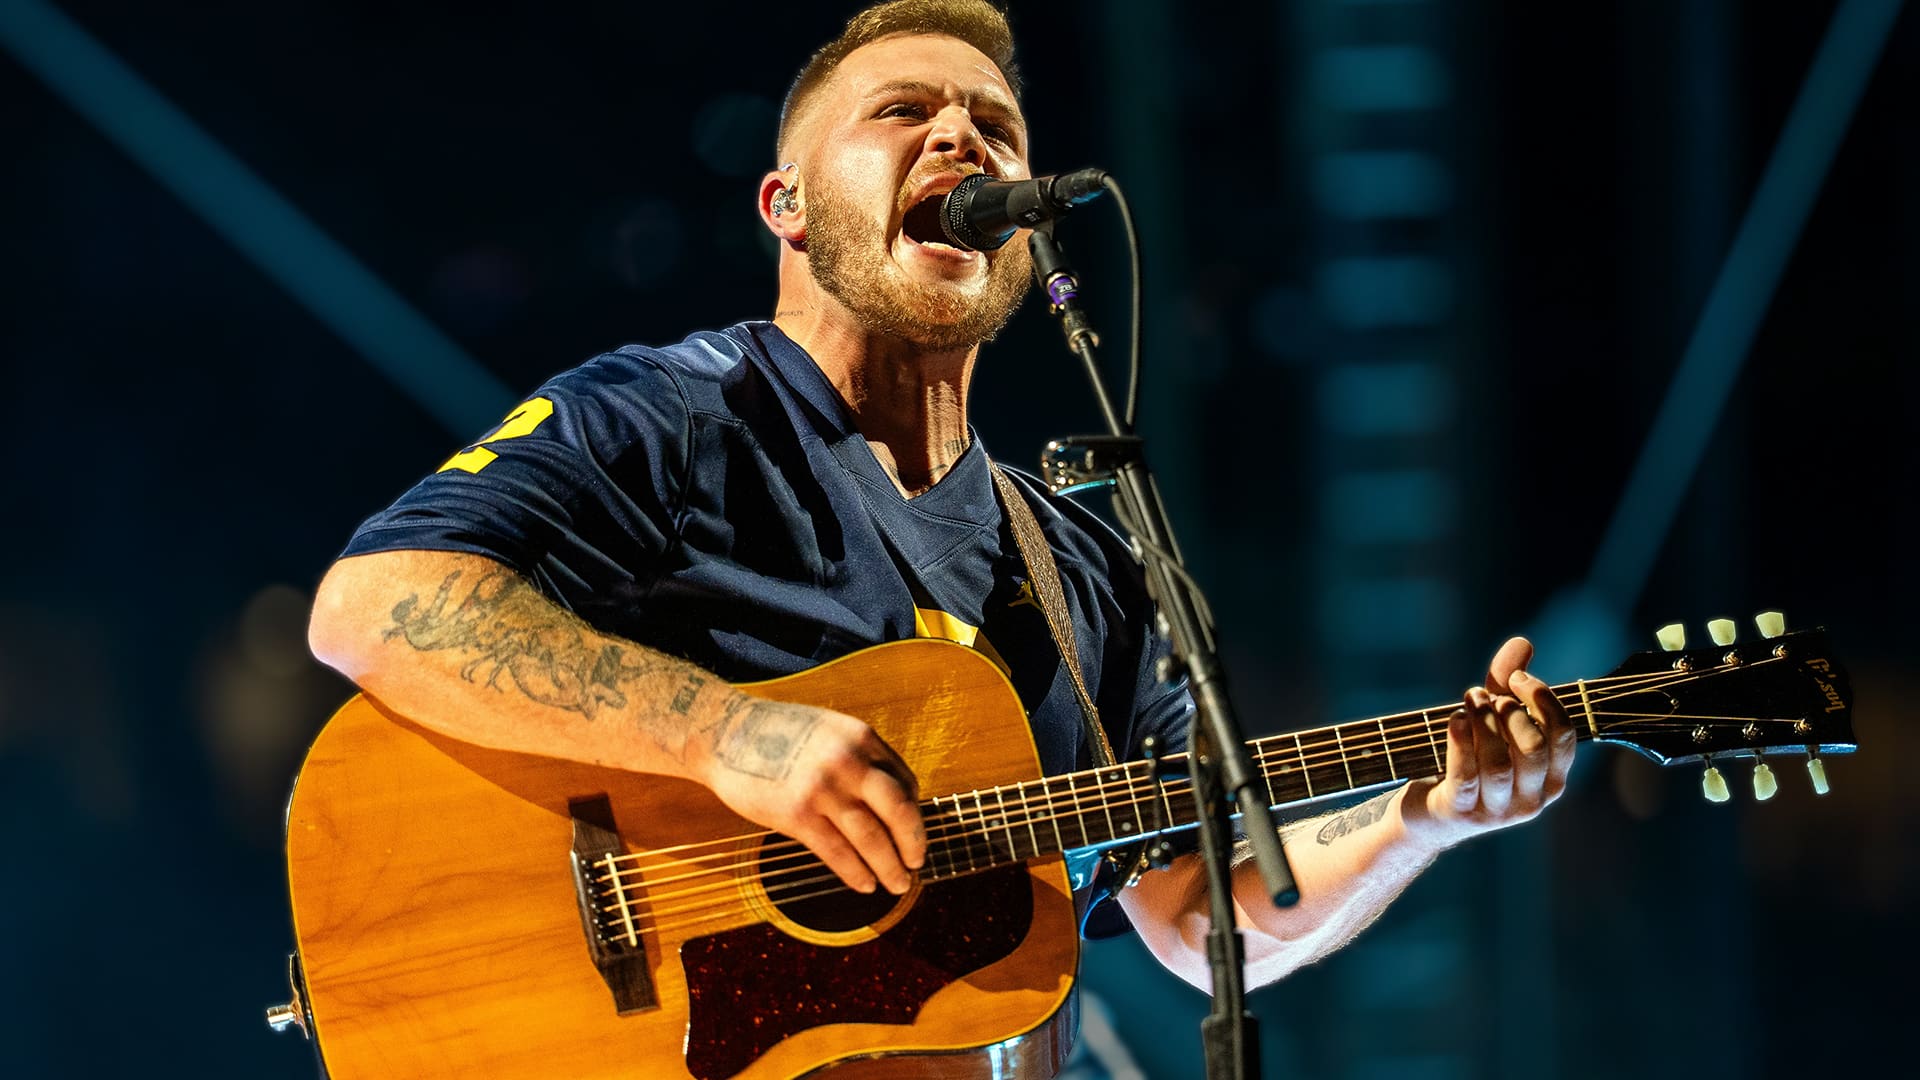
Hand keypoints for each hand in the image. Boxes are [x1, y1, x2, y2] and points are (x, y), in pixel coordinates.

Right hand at [692, 693, 925, 894]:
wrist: (725, 733)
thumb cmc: (776, 733)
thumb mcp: (829, 731)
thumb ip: (858, 757)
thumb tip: (888, 799)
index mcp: (861, 737)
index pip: (906, 781)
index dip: (915, 811)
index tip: (914, 830)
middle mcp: (849, 761)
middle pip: (900, 810)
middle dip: (914, 842)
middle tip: (917, 862)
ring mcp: (823, 789)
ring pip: (872, 838)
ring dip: (890, 866)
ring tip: (898, 883)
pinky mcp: (797, 814)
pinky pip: (837, 852)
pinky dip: (855, 873)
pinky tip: (864, 884)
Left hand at [1402, 636, 1575, 850]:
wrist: (1430, 812)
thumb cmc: (1471, 759)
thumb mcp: (1491, 720)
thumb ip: (1506, 683)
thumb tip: (1522, 641)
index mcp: (1551, 778)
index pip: (1564, 736)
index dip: (1544, 701)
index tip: (1518, 678)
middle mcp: (1532, 800)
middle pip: (1534, 749)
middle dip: (1511, 712)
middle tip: (1484, 694)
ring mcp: (1498, 812)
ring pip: (1499, 764)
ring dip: (1483, 723)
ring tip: (1468, 699)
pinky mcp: (1462, 814)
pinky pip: (1465, 777)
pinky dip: (1460, 744)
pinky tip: (1455, 719)